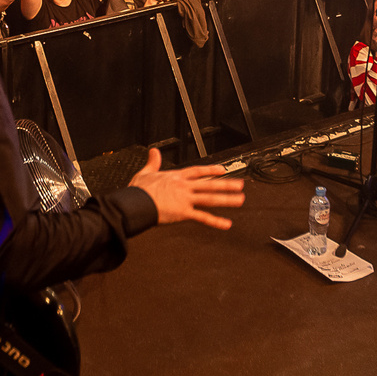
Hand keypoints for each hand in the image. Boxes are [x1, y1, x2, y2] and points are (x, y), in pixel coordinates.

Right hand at [124, 146, 242, 229]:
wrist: (136, 203)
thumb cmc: (138, 190)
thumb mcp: (145, 172)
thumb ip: (153, 162)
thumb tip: (154, 151)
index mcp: (176, 177)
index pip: (198, 172)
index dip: (211, 170)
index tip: (222, 169)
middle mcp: (184, 187)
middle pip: (209, 184)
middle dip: (226, 184)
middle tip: (240, 185)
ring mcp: (186, 199)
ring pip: (210, 198)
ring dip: (227, 199)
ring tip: (240, 199)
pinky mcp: (184, 213)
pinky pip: (203, 217)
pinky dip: (215, 221)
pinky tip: (226, 224)